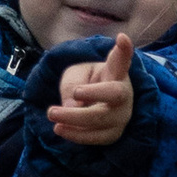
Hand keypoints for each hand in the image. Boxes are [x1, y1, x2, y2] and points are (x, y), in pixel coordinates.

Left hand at [48, 30, 134, 145]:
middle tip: (52, 110)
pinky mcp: (114, 133)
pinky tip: (60, 129)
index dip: (124, 50)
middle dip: (82, 103)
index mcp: (116, 73)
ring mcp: (122, 115)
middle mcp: (124, 94)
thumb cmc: (87, 82)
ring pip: (102, 121)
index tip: (121, 38)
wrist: (95, 102)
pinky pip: (98, 138)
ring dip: (74, 121)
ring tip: (52, 116)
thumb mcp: (75, 74)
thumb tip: (72, 107)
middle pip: (112, 96)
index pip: (122, 60)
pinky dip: (77, 135)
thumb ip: (71, 85)